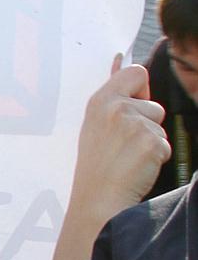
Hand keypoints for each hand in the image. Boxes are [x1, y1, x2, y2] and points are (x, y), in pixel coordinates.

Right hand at [48, 57, 169, 259]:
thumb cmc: (96, 167)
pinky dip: (155, 159)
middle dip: (147, 125)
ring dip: (151, 143)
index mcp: (100, 101)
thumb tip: (120, 57)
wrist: (96, 202)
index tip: (130, 112)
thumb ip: (113, 94)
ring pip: (160, 125)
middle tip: (123, 148)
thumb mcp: (95, 124)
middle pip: (154, 104)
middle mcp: (116, 108)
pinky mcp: (150, 142)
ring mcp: (134, 125)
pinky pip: (164, 145)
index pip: (136, 72)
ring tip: (128, 160)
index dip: (140, 91)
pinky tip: (135, 169)